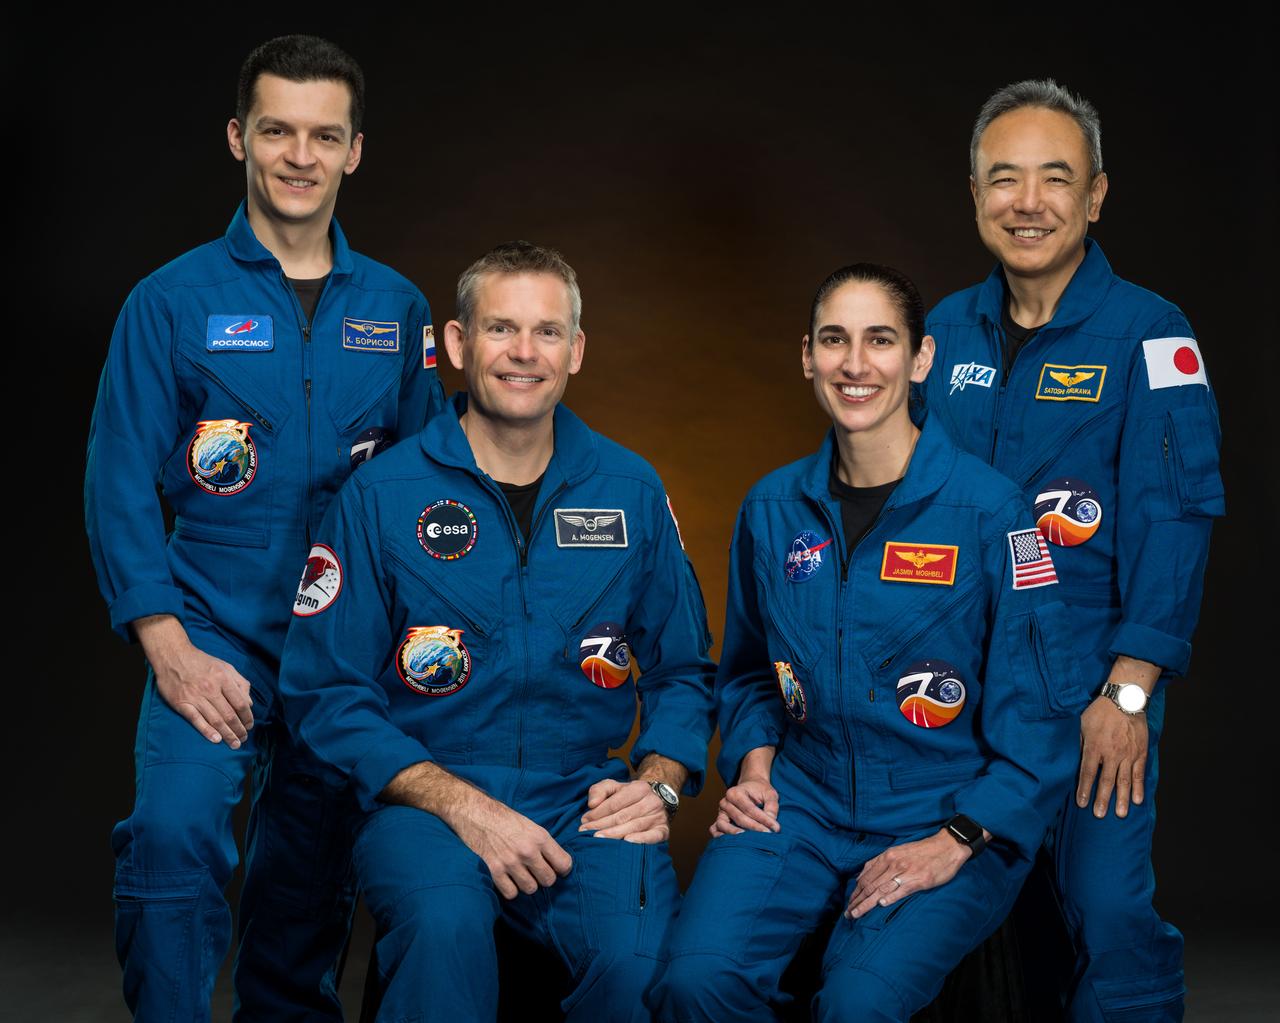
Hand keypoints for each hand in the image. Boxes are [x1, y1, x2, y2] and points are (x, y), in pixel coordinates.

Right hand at [136, 615, 253, 747]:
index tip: (250, 726)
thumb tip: (249, 703)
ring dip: (227, 734)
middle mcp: (211, 689)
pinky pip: (196, 720)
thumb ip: (240, 683)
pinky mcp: (181, 703)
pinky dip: (207, 731)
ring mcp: (195, 697)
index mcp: (223, 679)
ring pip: (215, 720)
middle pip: (229, 714)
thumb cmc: (202, 662)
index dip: (247, 717)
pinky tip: (216, 740)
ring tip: (234, 744)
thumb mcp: (226, 666)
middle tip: (243, 739)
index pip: (240, 703)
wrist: (173, 656)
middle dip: (238, 730)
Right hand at [451, 795, 572, 898]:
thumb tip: (557, 862)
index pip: (564, 864)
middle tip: (538, 872)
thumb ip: (543, 843)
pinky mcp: (495, 870)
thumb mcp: (530, 825)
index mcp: (540, 837)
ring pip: (531, 889)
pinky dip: (511, 889)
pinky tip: (509, 880)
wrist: (477, 812)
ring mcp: (511, 862)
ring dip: (528, 884)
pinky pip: (511, 893)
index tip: (557, 868)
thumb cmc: (505, 818)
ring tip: (523, 875)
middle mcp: (528, 851)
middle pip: (549, 880)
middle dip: (545, 878)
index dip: (563, 869)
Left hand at [580, 779, 668, 842]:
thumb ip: (600, 790)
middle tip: (586, 833)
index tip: (584, 821)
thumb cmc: (630, 796)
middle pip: (622, 816)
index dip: (598, 813)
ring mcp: (658, 816)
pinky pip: (652, 836)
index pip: (615, 803)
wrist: (656, 800)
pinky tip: (627, 842)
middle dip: (602, 825)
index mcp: (639, 788)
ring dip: (614, 834)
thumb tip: (592, 804)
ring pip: (633, 826)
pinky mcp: (663, 830)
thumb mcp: (614, 787)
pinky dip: (640, 840)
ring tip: (598, 840)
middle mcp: (651, 801)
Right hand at [710, 777, 779, 835]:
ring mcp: (720, 812)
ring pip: (723, 825)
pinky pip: (715, 830)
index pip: (750, 809)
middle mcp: (725, 802)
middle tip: (768, 835)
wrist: (750, 787)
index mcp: (735, 792)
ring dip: (736, 834)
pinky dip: (721, 837)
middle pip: (739, 818)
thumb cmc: (760, 791)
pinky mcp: (719, 821)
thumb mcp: (770, 794)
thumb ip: (772, 807)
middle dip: (755, 828)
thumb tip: (772, 822)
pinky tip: (734, 843)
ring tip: (749, 841)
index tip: (776, 828)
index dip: (763, 819)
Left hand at [845, 829, 969, 918]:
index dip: (855, 892)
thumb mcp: (898, 851)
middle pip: (870, 885)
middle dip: (856, 901)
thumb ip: (880, 862)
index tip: (848, 903)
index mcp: (887, 856)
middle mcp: (893, 863)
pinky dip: (890, 898)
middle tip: (847, 913)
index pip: (866, 877)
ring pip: (881, 889)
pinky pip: (901, 890)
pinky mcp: (919, 880)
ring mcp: (906, 872)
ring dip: (867, 904)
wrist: (947, 847)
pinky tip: (881, 905)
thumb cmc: (922, 851)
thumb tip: (862, 876)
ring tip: (856, 914)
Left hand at [1077, 696, 1148, 817]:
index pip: (1088, 772)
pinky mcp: (1140, 753)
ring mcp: (1128, 754)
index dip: (1085, 789)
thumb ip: (1079, 743)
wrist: (1124, 700)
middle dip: (1103, 799)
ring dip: (1121, 799)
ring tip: (1119, 814)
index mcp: (1094, 746)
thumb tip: (1074, 759)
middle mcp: (1111, 753)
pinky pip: (1139, 773)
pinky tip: (1136, 800)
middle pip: (1106, 780)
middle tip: (1100, 815)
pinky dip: (1138, 788)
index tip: (1082, 803)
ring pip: (1124, 781)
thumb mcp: (1082, 724)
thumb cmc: (1100, 711)